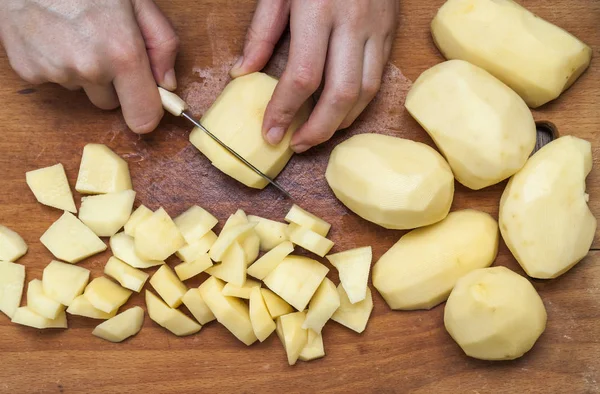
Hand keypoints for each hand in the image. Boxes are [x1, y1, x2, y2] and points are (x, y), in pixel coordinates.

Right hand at [0, 0, 178, 133]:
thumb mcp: (137, 2)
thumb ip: (161, 43)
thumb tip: (166, 82)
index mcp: (123, 53)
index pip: (143, 117)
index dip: (147, 113)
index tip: (147, 104)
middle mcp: (90, 68)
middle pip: (109, 102)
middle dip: (111, 82)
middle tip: (102, 44)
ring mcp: (56, 71)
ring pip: (81, 89)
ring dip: (82, 70)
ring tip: (74, 33)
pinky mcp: (29, 70)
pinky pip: (54, 79)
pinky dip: (55, 63)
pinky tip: (53, 35)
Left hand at [231, 0, 397, 152]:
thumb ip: (262, 32)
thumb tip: (244, 73)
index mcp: (319, 9)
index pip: (303, 76)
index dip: (285, 111)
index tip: (270, 134)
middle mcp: (353, 23)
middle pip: (340, 94)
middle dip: (317, 129)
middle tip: (296, 145)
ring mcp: (377, 29)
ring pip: (366, 92)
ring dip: (340, 122)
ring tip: (315, 134)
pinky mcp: (390, 32)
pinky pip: (378, 78)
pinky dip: (358, 103)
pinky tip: (339, 112)